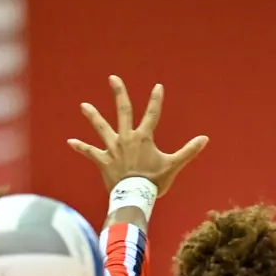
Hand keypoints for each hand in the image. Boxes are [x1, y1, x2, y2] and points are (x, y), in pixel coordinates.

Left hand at [69, 75, 208, 196]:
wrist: (134, 197)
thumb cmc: (154, 181)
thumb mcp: (173, 165)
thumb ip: (188, 151)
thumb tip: (205, 139)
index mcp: (143, 137)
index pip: (152, 113)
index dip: (156, 99)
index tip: (158, 86)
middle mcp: (127, 138)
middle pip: (123, 111)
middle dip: (119, 93)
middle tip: (112, 78)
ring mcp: (113, 148)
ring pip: (101, 128)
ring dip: (92, 116)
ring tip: (83, 106)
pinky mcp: (103, 161)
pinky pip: (90, 152)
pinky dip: (80, 147)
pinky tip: (70, 141)